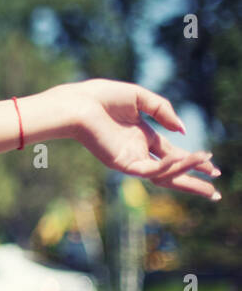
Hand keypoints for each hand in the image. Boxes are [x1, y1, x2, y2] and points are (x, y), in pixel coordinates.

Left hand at [55, 79, 220, 198]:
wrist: (76, 105)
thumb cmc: (100, 98)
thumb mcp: (139, 98)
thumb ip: (162, 110)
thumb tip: (182, 129)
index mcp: (139, 135)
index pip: (170, 152)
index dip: (191, 159)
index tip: (211, 164)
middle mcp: (136, 149)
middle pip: (170, 170)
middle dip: (193, 180)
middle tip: (214, 192)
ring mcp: (130, 159)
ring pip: (164, 175)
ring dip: (188, 176)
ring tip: (210, 176)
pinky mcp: (123, 164)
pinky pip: (153, 170)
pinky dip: (172, 167)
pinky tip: (189, 160)